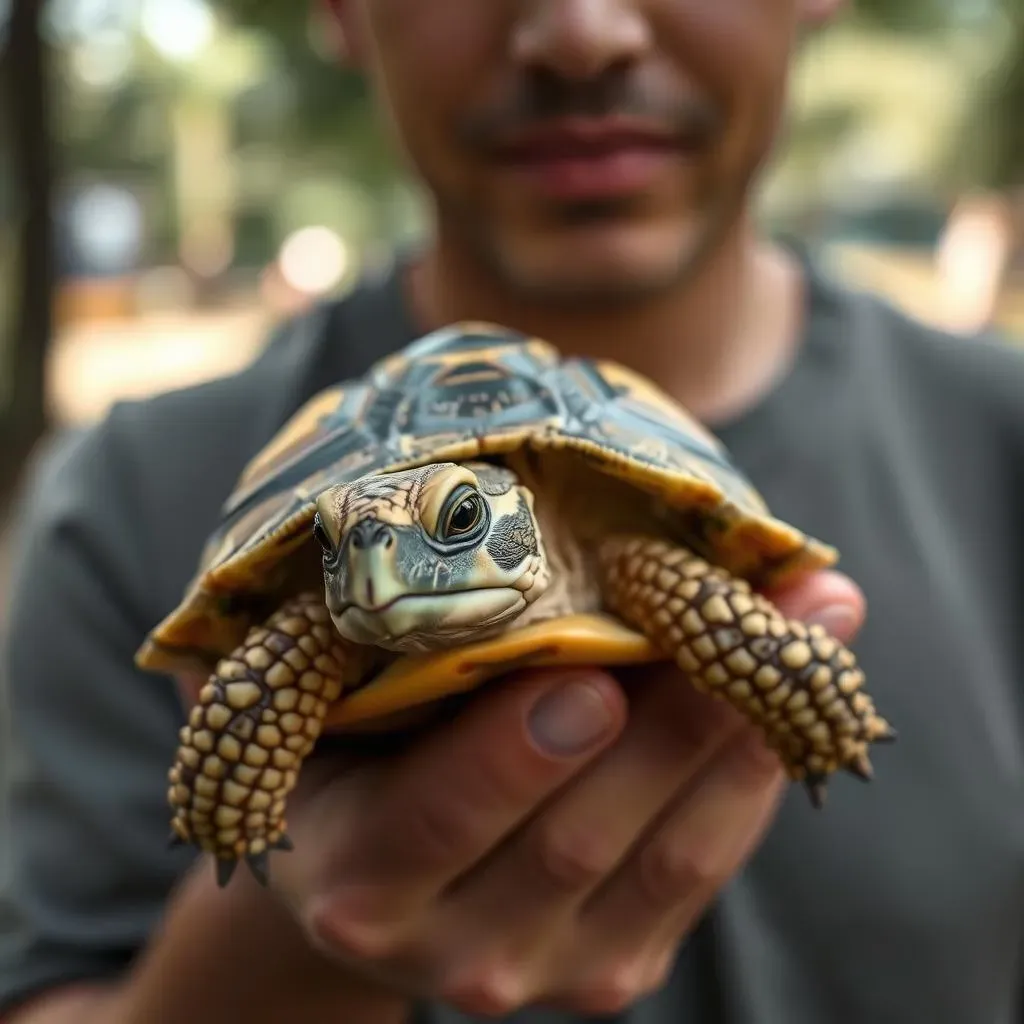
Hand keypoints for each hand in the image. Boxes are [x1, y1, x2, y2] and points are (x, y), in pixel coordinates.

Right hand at [267, 570, 864, 1016]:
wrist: (375, 872)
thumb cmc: (360, 755)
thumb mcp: (345, 704)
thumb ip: (404, 653)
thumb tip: (508, 537)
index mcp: (356, 877)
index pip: (432, 819)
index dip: (514, 754)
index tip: (591, 675)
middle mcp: (447, 950)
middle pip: (574, 840)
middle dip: (673, 722)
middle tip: (746, 620)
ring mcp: (542, 971)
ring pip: (662, 858)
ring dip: (742, 735)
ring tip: (816, 625)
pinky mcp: (613, 970)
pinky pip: (699, 871)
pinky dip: (749, 777)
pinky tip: (791, 697)